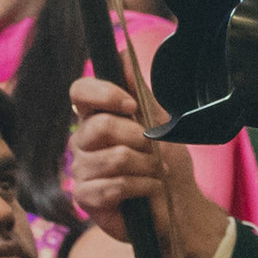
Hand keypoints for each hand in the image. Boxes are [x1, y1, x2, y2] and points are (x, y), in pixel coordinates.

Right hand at [67, 76, 232, 257]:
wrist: (178, 204)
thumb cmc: (166, 162)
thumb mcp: (159, 120)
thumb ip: (139, 90)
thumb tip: (123, 53)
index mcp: (96, 117)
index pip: (79, 92)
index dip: (103, 94)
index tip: (132, 105)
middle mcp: (82, 142)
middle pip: (99, 126)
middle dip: (138, 138)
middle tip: (154, 149)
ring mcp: (81, 170)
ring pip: (112, 158)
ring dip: (146, 166)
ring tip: (155, 172)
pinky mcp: (85, 198)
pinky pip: (112, 186)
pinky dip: (141, 187)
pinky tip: (149, 190)